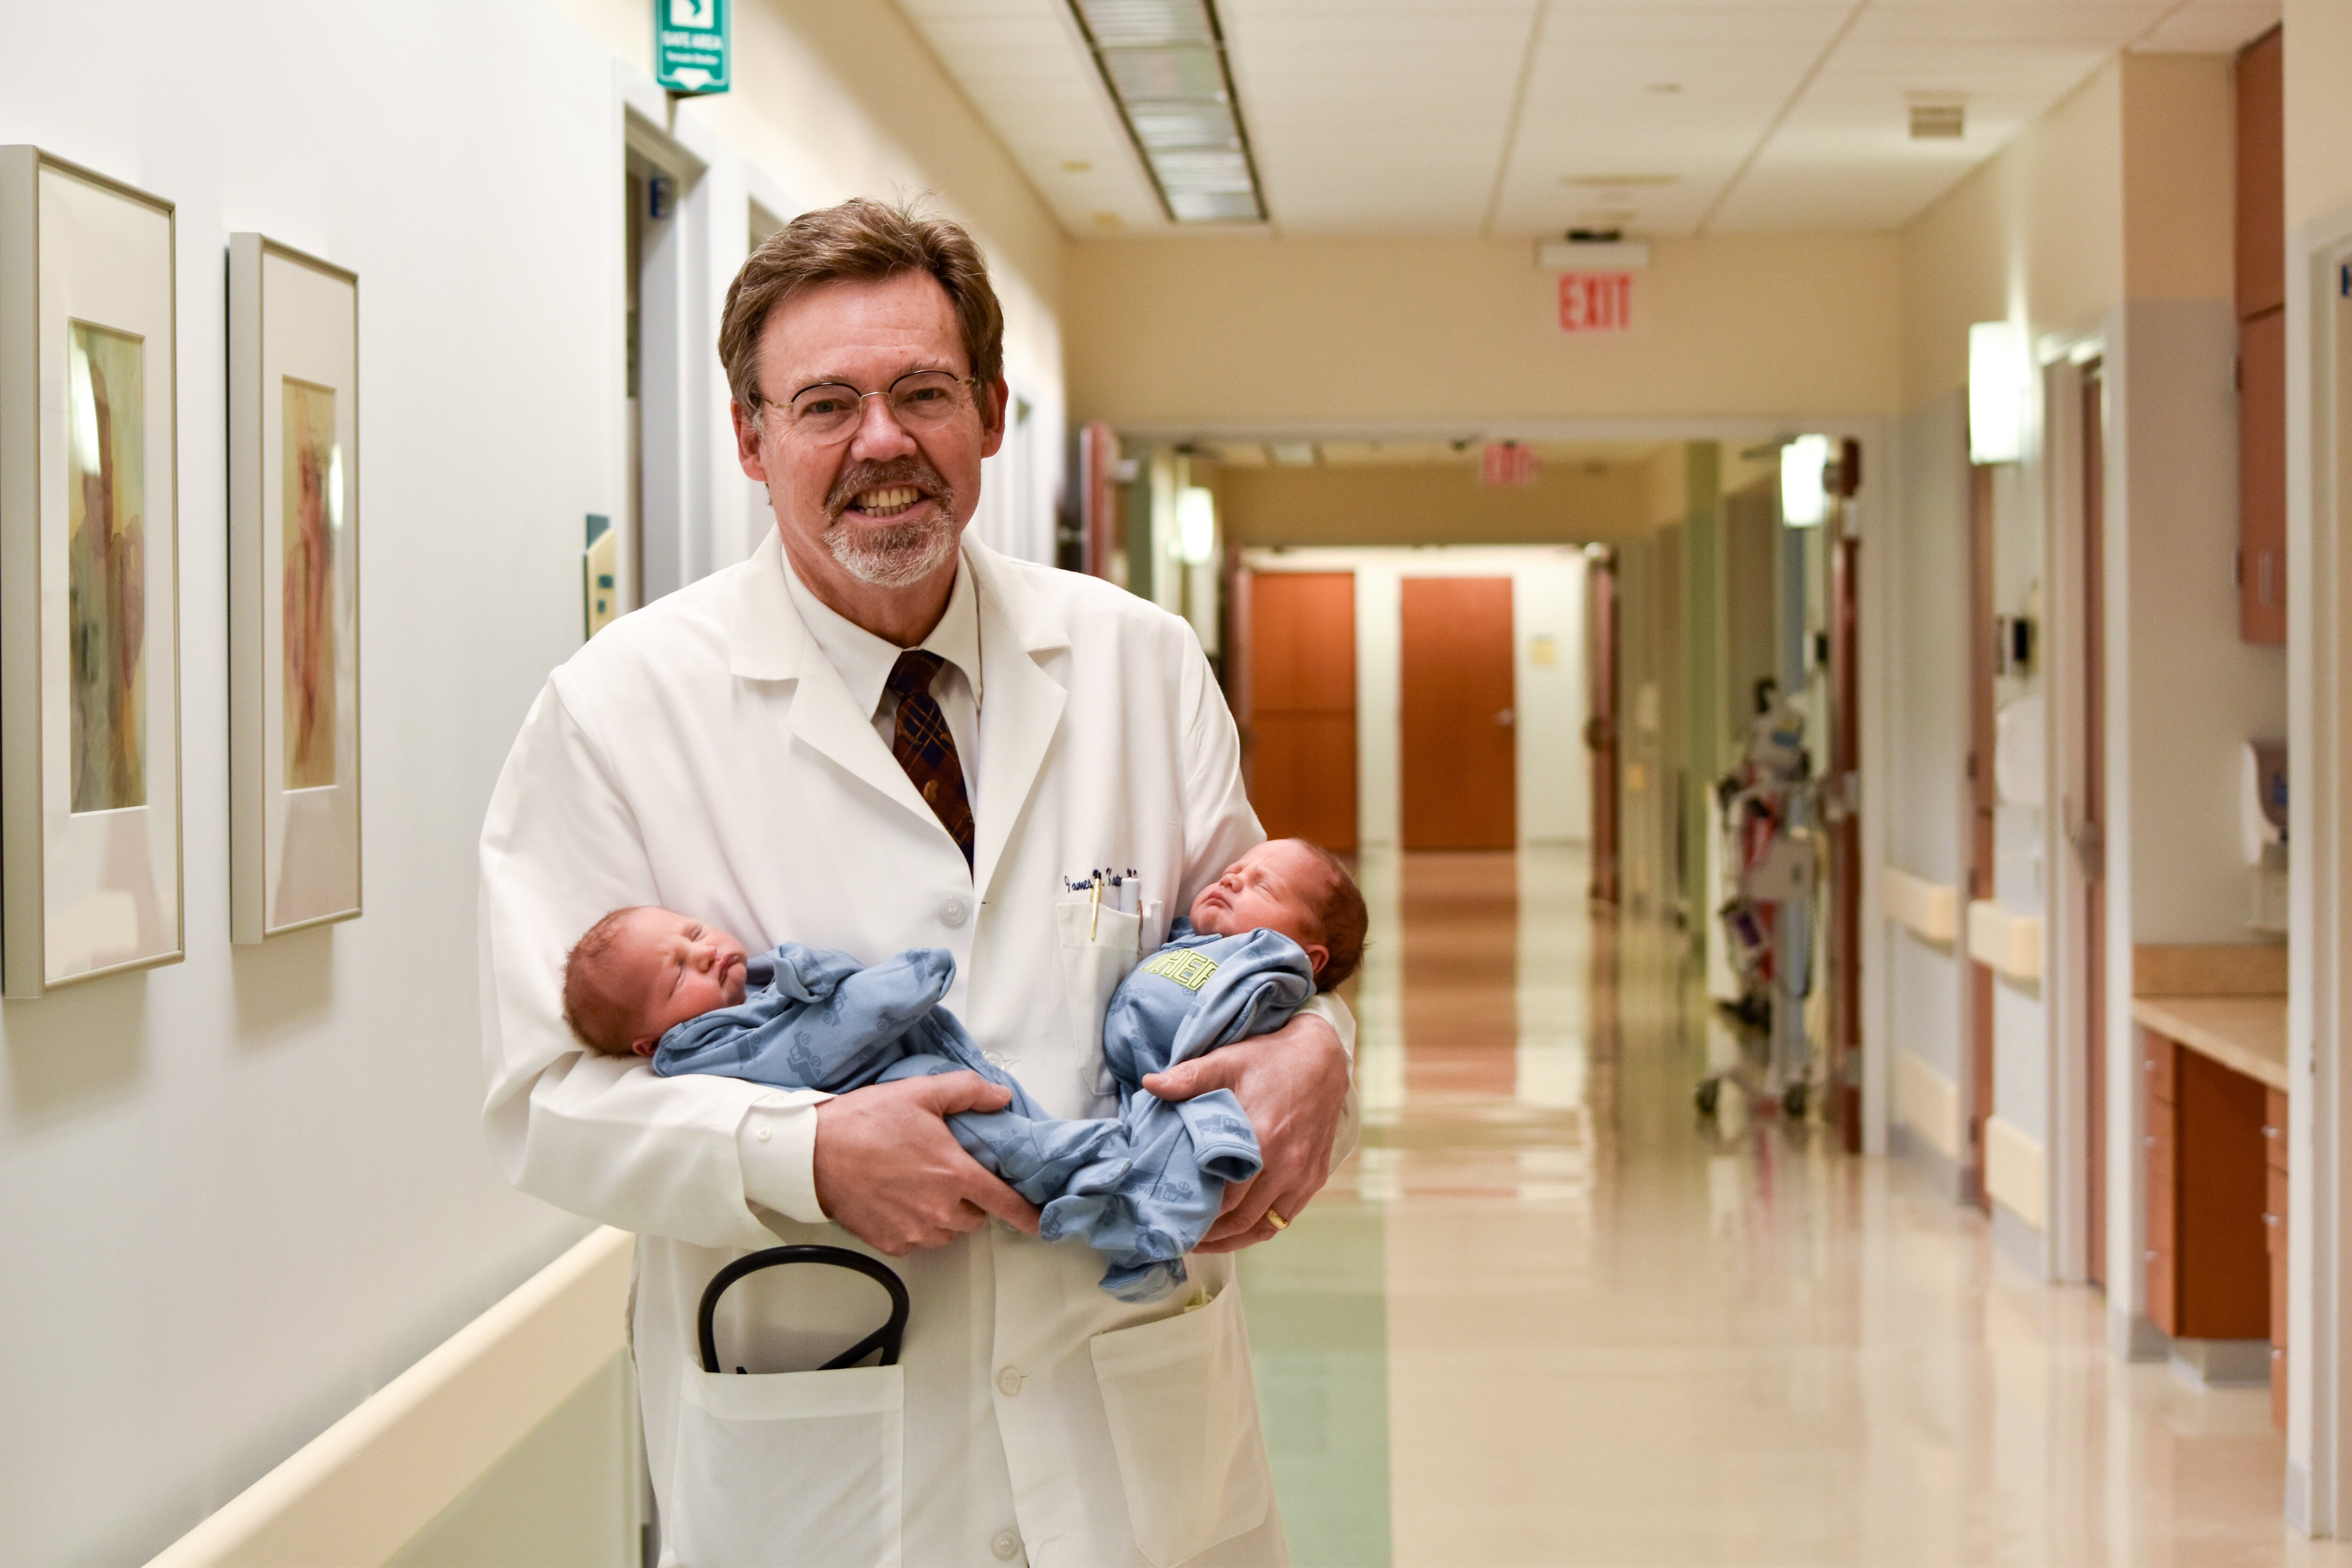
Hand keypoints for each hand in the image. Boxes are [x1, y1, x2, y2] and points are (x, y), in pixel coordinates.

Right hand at [812, 1072, 1041, 1255]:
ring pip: (948, 1232)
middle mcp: (940, 1209)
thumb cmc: (866, 1121)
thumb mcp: (921, 1093)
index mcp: (955, 1174)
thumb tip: (1001, 1097)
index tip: (1041, 1223)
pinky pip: (918, 1242)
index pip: (1005, 1202)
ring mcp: (914, 1230)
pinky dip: (917, 1227)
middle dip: (970, 1200)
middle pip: (976, 1218)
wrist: (812, 1153)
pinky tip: (898, 1201)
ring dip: (945, 1215)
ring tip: (919, 1186)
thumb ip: (968, 1092)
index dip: (1027, 1214)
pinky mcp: (891, 1243)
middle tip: (946, 1174)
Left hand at [1142, 1011, 1348, 1252]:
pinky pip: (1287, 1217)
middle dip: (1211, 1234)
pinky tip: (1241, 1229)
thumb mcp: (1228, 1061)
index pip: (1225, 1199)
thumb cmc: (1270, 1059)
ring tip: (1206, 1241)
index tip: (1173, 1222)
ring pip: (1265, 1225)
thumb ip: (1189, 1077)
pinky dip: (1262, 1228)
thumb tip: (1149, 1084)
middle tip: (1182, 1237)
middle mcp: (1286, 1164)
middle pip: (1242, 1219)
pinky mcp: (1315, 1177)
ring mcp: (1303, 1175)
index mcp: (1261, 1140)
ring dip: (1235, 1238)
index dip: (1198, 1217)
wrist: (1322, 1057)